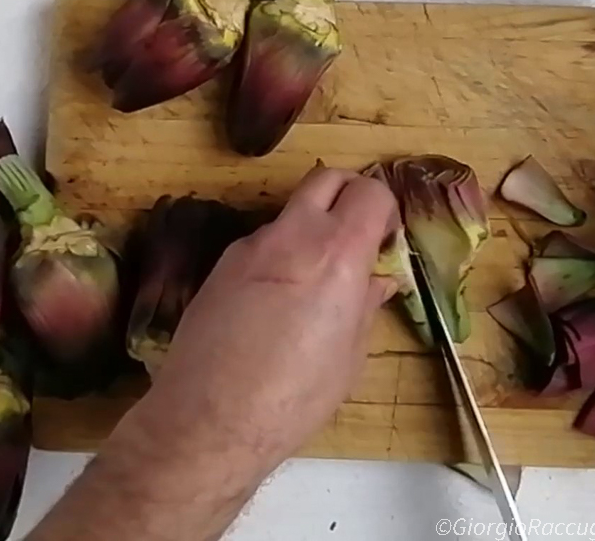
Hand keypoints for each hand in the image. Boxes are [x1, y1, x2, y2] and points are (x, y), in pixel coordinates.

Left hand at [148, 166, 399, 482]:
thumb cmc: (295, 396)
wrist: (209, 417)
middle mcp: (292, 234)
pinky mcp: (222, 263)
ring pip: (291, 213)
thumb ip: (366, 305)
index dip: (385, 209)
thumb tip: (377, 281)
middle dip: (348, 193)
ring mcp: (251, 244)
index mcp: (337, 253)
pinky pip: (263, 243)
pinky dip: (280, 255)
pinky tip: (272, 304)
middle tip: (356, 234)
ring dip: (310, 229)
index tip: (384, 240)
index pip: (370, 191)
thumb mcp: (349, 355)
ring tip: (310, 284)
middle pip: (326, 177)